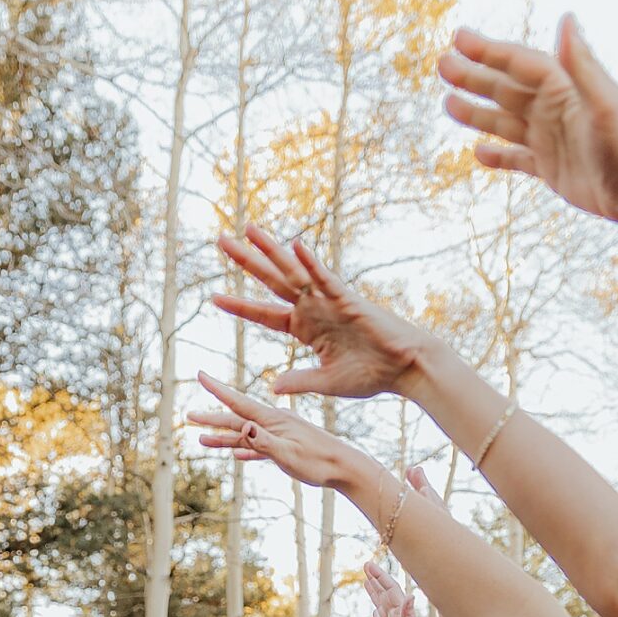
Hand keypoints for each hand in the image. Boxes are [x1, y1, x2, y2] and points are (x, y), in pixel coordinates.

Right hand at [190, 374, 361, 491]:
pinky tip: (237, 455)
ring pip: (245, 435)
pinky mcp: (286, 449)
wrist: (346, 467)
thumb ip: (264, 441)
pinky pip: (259, 448)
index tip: (200, 375)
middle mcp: (274, 423)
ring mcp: (280, 435)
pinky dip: (245, 450)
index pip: (239, 403)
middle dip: (212, 418)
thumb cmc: (320, 462)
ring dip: (223, 437)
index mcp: (273, 420)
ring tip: (202, 440)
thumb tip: (242, 428)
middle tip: (189, 415)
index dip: (218, 390)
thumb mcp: (289, 454)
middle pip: (236, 419)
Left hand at [214, 226, 437, 400]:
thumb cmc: (370, 375)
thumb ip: (300, 381)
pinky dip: (312, 264)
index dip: (240, 306)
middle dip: (246, 261)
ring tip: (248, 230)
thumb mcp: (326, 382)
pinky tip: (295, 246)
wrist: (403, 369)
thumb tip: (273, 387)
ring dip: (271, 251)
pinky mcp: (349, 300)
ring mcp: (329, 301)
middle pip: (272, 281)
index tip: (214, 297)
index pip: (265, 314)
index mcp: (306, 328)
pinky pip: (326, 279)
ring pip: (293, 272)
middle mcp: (313, 309)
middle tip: (221, 241)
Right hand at [365, 546, 449, 616]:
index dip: (380, 577)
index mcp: (403, 616)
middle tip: (365, 565)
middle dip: (376, 579)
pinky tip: (375, 613)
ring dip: (375, 593)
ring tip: (367, 583)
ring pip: (383, 606)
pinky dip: (378, 616)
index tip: (368, 565)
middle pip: (386, 594)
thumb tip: (410, 596)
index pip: (390, 590)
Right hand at [437, 17, 617, 223]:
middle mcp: (554, 110)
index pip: (520, 64)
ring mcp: (551, 140)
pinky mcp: (551, 169)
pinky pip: (517, 159)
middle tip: (442, 65)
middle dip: (475, 76)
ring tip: (448, 103)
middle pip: (506, 89)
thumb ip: (582, 63)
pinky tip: (477, 152)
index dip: (490, 51)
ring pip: (505, 122)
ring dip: (478, 112)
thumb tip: (566, 19)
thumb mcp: (605, 102)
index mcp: (565, 89)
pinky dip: (498, 155)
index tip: (460, 39)